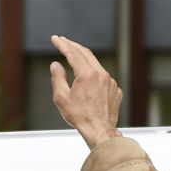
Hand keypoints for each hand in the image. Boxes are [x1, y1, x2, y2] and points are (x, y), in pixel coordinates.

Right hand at [50, 35, 122, 149]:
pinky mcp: (115, 90)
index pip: (73, 53)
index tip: (55, 39)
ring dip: (83, 60)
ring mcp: (111, 82)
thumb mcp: (61, 97)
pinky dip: (93, 75)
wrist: (100, 131)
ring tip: (73, 58)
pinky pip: (103, 78)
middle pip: (86, 54)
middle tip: (63, 41)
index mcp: (87, 74)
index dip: (62, 44)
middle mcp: (101, 74)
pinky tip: (87, 82)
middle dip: (73, 46)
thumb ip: (57, 78)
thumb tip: (55, 65)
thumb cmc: (79, 116)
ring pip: (96, 65)